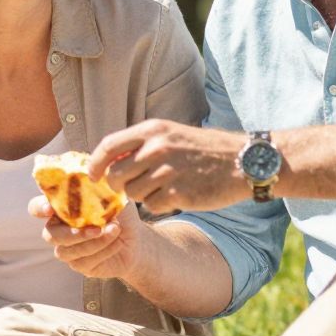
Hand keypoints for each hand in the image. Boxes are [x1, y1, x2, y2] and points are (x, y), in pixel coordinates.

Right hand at [34, 194, 147, 281]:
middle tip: (96, 228)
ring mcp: (68, 249)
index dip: (39, 208)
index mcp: (60, 208)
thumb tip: (89, 170)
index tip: (50, 208)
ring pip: (66, 251)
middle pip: (49, 235)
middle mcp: (59, 229)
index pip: (37, 208)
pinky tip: (117, 242)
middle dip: (71, 233)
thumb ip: (97, 184)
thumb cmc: (121, 212)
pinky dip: (103, 250)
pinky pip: (84, 261)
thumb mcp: (112, 194)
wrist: (137, 239)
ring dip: (93, 242)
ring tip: (115, 229)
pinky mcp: (80, 265)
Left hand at [91, 119, 251, 213]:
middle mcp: (157, 148)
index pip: (108, 146)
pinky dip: (158, 204)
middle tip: (128, 188)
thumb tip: (109, 161)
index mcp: (152, 130)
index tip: (93, 175)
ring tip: (160, 188)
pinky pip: (152, 205)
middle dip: (117, 186)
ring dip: (141, 195)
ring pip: (132, 194)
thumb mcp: (170, 134)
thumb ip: (141, 144)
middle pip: (115, 175)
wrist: (242, 161)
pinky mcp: (179, 193)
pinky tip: (175, 195)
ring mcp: (168, 171)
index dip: (95, 164)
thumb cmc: (202, 149)